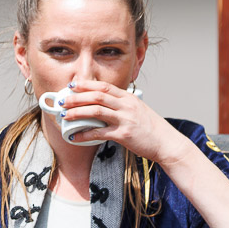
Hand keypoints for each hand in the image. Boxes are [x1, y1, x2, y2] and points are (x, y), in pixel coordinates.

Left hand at [56, 79, 186, 163]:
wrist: (166, 142)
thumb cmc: (150, 128)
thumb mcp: (137, 110)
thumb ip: (121, 105)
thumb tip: (101, 104)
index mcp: (129, 98)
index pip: (104, 87)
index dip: (86, 85)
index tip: (72, 85)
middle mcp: (126, 106)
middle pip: (97, 96)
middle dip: (77, 97)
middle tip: (62, 101)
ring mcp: (125, 119)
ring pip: (96, 111)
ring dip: (77, 113)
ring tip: (64, 116)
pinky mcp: (124, 134)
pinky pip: (99, 133)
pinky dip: (84, 134)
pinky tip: (75, 137)